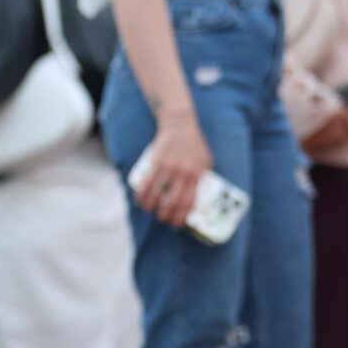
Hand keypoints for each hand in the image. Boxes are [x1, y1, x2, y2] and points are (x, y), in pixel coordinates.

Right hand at [133, 113, 213, 228]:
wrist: (180, 124)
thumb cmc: (195, 144)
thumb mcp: (207, 161)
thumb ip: (204, 178)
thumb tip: (201, 198)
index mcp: (197, 175)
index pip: (189, 202)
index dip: (182, 217)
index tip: (178, 224)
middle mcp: (183, 173)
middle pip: (172, 202)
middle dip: (166, 216)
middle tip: (163, 220)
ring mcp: (168, 167)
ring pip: (157, 194)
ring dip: (152, 207)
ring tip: (151, 211)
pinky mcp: (156, 161)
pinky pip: (147, 182)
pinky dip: (142, 194)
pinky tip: (140, 201)